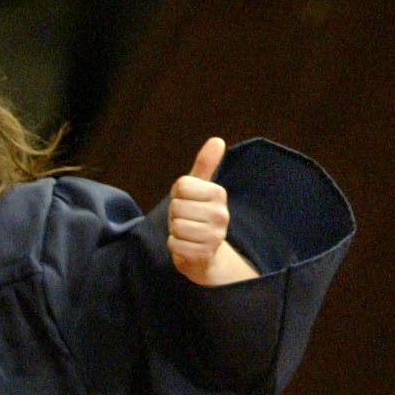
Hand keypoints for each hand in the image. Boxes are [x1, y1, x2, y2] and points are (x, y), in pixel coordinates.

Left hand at [167, 137, 253, 284]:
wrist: (204, 253)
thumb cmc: (196, 216)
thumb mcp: (199, 189)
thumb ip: (205, 165)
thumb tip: (217, 140)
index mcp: (218, 194)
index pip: (181, 186)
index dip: (177, 195)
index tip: (187, 203)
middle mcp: (221, 214)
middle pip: (176, 206)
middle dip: (175, 215)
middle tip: (186, 220)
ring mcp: (215, 235)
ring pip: (175, 226)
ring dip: (175, 231)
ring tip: (187, 233)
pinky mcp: (204, 254)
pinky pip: (174, 244)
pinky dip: (174, 246)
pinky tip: (186, 246)